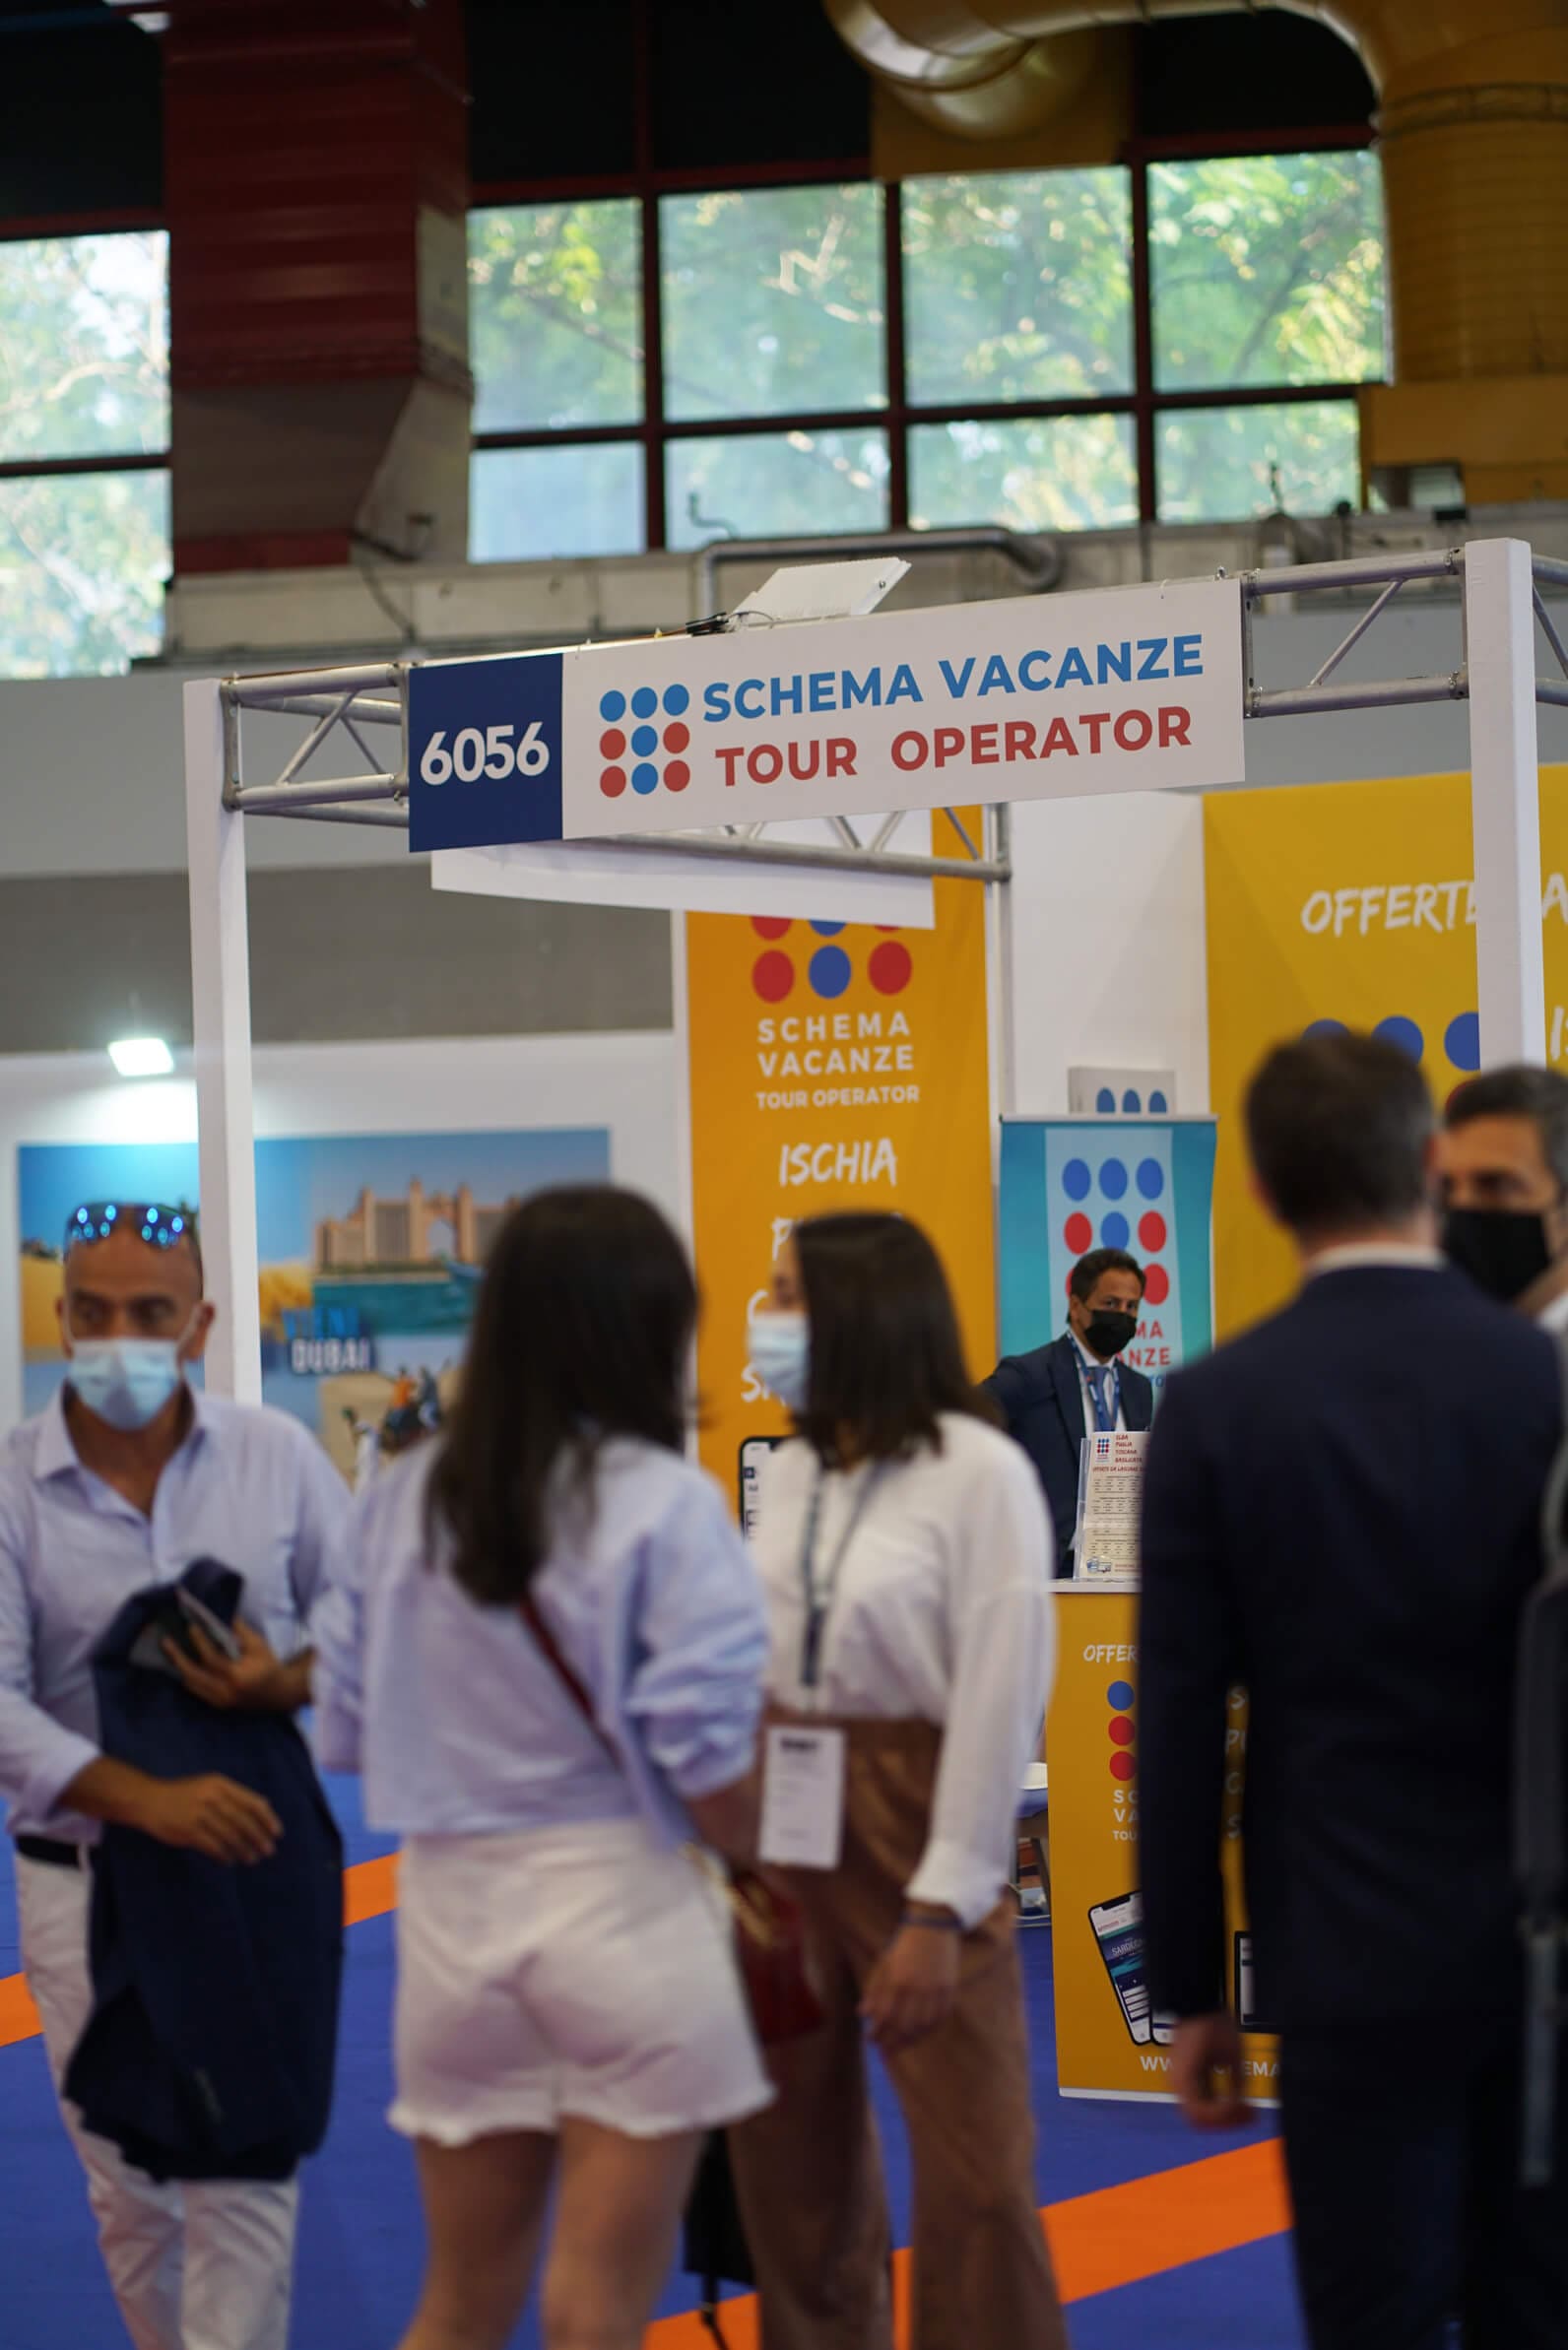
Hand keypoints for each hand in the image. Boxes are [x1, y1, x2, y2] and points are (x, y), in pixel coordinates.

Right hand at [132, 1774, 282, 1865]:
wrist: (149, 1800)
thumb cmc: (185, 1794)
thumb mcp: (210, 1785)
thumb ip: (234, 1796)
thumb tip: (265, 1809)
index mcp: (221, 1784)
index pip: (252, 1802)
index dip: (267, 1819)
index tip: (277, 1833)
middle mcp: (212, 1797)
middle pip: (243, 1821)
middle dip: (259, 1838)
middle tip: (269, 1851)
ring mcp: (199, 1814)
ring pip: (230, 1836)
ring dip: (244, 1850)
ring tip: (252, 1859)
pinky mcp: (188, 1831)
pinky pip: (213, 1847)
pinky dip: (224, 1856)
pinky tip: (229, 1861)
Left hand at [163, 1621, 309, 1713]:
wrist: (279, 1693)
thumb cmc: (269, 1666)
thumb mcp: (259, 1645)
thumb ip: (241, 1632)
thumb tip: (220, 1618)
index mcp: (237, 1676)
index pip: (211, 1659)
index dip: (199, 1642)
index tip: (190, 1627)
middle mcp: (225, 1692)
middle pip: (193, 1675)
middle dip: (177, 1657)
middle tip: (166, 1642)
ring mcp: (220, 1701)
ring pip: (191, 1684)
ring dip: (180, 1667)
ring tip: (170, 1651)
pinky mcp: (218, 1705)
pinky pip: (196, 1691)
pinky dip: (188, 1677)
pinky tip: (182, 1664)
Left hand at [860, 1920, 960, 2051]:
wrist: (934, 1927)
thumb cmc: (904, 1944)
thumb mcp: (884, 1962)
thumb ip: (874, 1989)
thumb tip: (862, 2014)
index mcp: (898, 1980)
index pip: (885, 2016)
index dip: (877, 2032)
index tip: (870, 2040)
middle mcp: (917, 1988)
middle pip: (904, 2026)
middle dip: (892, 2043)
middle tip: (884, 2052)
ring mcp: (935, 1990)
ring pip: (923, 2026)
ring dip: (910, 2041)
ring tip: (900, 2047)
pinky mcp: (949, 1990)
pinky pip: (940, 2019)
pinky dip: (929, 2031)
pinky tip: (919, 2035)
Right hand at [1170, 2012, 1251, 2129]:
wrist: (1197, 2004)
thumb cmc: (1211, 2023)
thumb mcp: (1232, 2053)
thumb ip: (1237, 2083)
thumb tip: (1243, 2105)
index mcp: (1184, 2077)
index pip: (1202, 2113)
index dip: (1226, 2116)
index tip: (1245, 2108)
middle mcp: (1176, 2083)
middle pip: (1199, 2120)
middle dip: (1225, 2121)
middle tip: (1249, 2115)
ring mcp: (1179, 2082)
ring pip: (1199, 2115)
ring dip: (1222, 2118)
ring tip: (1245, 2110)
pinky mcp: (1186, 2079)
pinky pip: (1200, 2103)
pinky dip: (1217, 2108)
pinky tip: (1236, 2103)